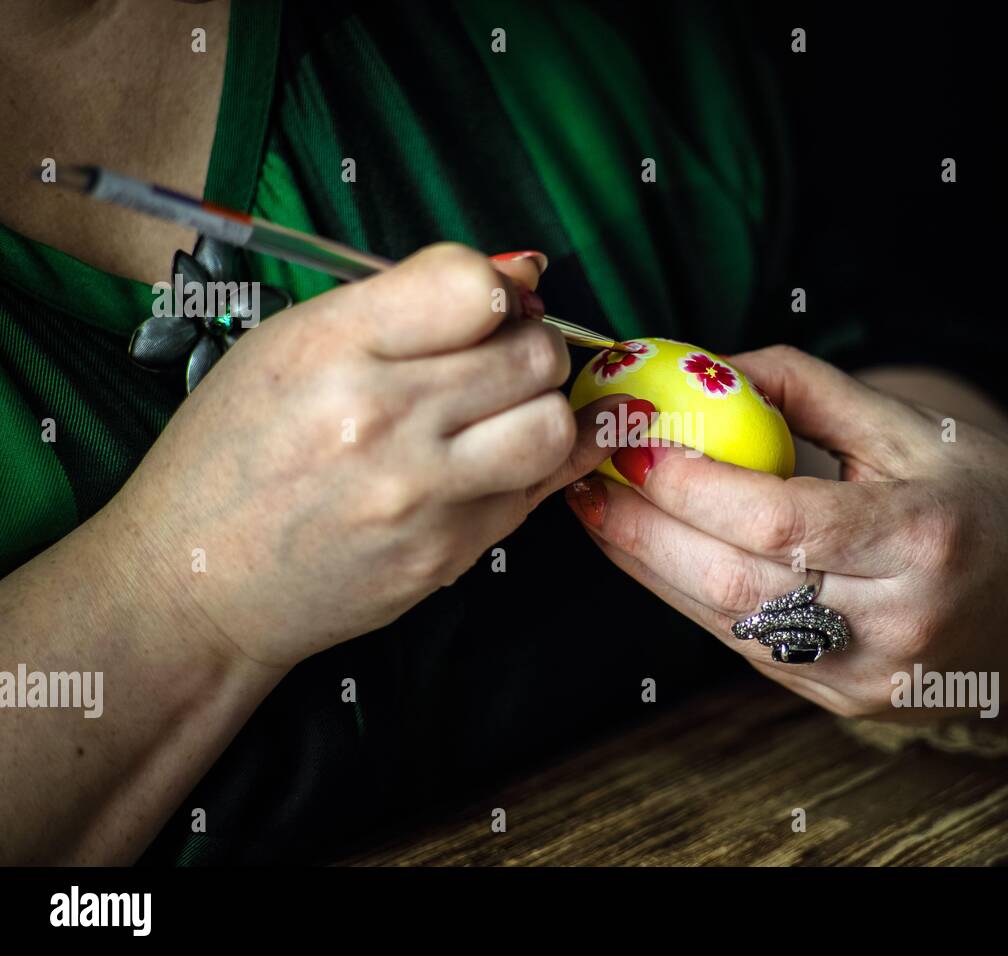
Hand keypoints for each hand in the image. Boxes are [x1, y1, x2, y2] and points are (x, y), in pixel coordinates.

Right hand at [101, 244, 630, 669]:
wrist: (195, 585)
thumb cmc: (233, 456)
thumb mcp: (288, 347)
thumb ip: (406, 303)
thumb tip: (520, 275)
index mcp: (332, 347)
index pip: (473, 288)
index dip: (496, 291)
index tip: (486, 308)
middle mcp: (382, 418)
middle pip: (531, 354)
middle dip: (530, 347)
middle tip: (502, 361)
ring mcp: (420, 494)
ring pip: (552, 427)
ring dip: (542, 412)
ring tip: (502, 415)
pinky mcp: (447, 554)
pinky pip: (533, 493)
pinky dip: (524, 471)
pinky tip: (488, 464)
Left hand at [564, 345, 1007, 718]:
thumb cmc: (989, 490)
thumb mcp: (914, 422)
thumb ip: (806, 390)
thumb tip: (700, 369)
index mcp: (925, 540)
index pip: (781, 521)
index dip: (691, 486)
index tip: (629, 442)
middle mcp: (898, 623)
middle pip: (736, 586)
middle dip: (641, 533)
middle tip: (583, 479)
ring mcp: (870, 676)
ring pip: (728, 625)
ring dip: (651, 568)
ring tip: (599, 512)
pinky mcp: (848, 700)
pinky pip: (749, 646)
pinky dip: (693, 597)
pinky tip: (656, 553)